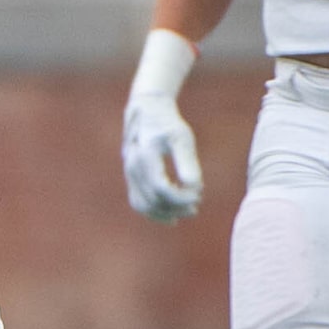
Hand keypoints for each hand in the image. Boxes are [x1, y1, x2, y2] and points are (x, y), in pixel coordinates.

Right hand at [121, 91, 203, 220]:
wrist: (147, 112)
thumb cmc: (168, 124)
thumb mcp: (182, 139)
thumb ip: (188, 164)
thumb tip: (195, 189)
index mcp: (145, 155)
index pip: (162, 188)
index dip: (181, 197)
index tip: (199, 194)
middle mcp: (133, 166)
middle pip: (153, 199)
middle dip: (177, 207)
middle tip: (196, 205)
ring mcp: (128, 173)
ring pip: (143, 205)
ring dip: (165, 213)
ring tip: (188, 212)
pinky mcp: (130, 178)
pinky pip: (138, 202)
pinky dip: (154, 212)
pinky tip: (171, 217)